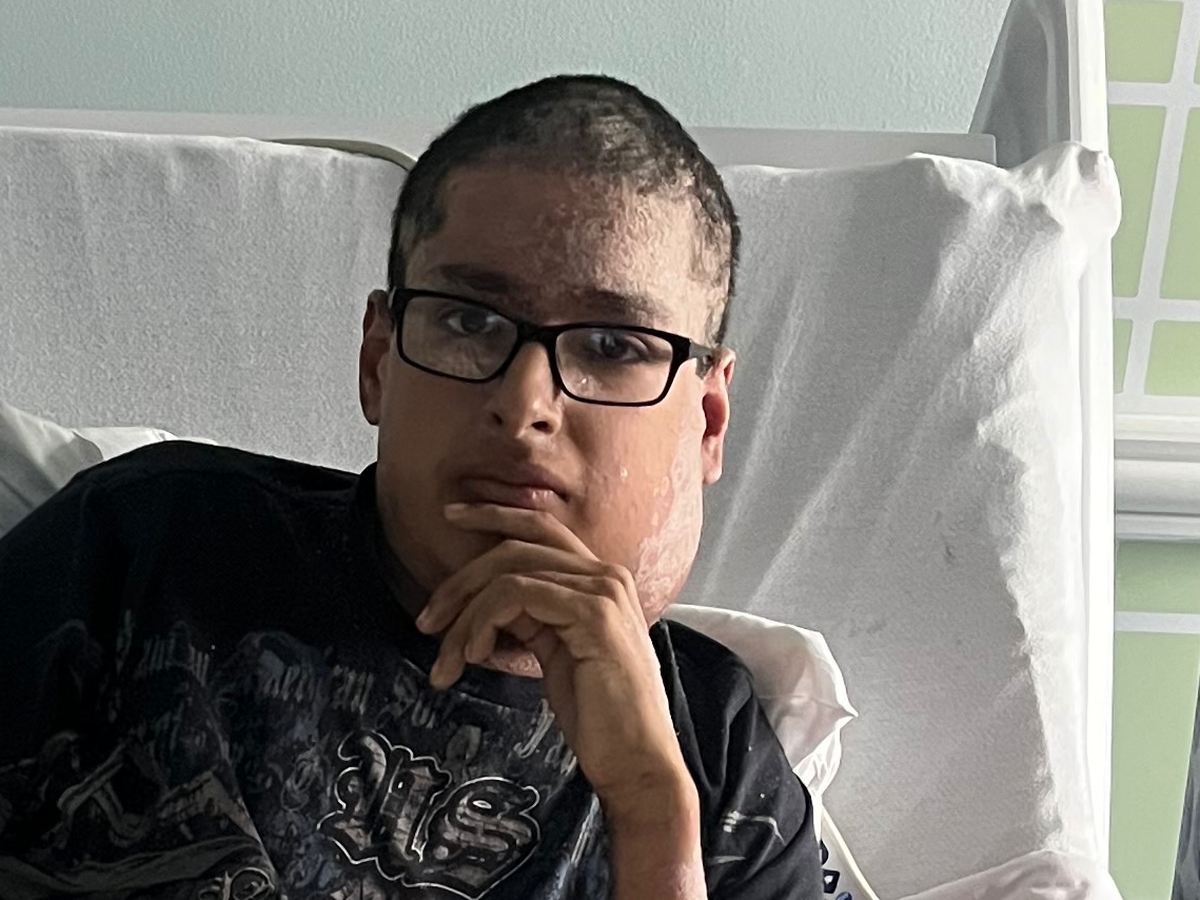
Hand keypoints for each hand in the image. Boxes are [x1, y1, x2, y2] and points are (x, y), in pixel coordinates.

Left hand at [415, 502, 694, 814]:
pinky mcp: (593, 614)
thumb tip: (488, 602)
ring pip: (508, 573)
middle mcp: (606, 575)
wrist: (637, 762)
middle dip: (460, 579)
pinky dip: (482, 623)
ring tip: (449, 660)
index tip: (450, 516)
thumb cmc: (599, 718)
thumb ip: (533, 617)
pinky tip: (477, 656)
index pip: (540, 529)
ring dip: (464, 616)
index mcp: (599, 581)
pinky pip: (515, 595)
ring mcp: (603, 591)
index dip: (493, 514)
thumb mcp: (558, 652)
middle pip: (516, 545)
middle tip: (426, 620)